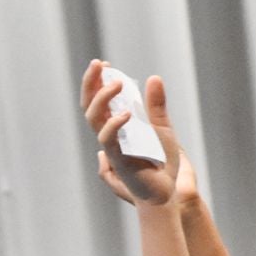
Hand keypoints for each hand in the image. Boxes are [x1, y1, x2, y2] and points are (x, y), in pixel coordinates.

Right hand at [82, 61, 182, 206]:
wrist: (165, 191)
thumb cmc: (160, 162)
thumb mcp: (162, 128)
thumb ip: (156, 105)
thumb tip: (154, 78)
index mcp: (116, 126)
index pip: (99, 100)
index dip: (97, 82)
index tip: (104, 63)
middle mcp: (109, 135)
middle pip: (90, 106)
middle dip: (91, 83)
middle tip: (99, 63)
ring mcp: (111, 147)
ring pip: (95, 120)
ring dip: (103, 99)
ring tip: (117, 83)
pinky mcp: (118, 160)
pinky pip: (110, 141)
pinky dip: (115, 125)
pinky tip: (126, 113)